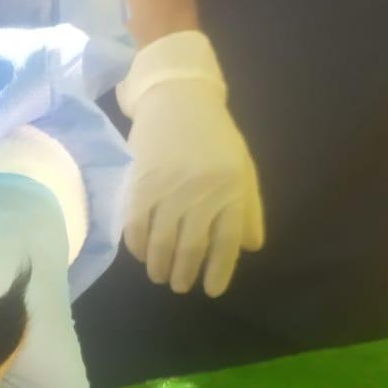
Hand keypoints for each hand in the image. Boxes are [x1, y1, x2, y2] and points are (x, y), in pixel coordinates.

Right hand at [120, 35, 262, 297]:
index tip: (211, 291)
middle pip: (191, 247)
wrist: (179, 97)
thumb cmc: (214, 135)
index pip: (226, 241)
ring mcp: (170, 189)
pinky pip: (136, 226)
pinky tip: (141, 254)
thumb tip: (250, 248)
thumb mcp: (242, 167)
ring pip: (162, 242)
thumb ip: (248, 208)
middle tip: (179, 287)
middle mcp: (202, 192)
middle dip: (184, 273)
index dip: (219, 270)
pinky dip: (137, 246)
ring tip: (159, 276)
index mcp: (231, 189)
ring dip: (159, 265)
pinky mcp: (141, 184)